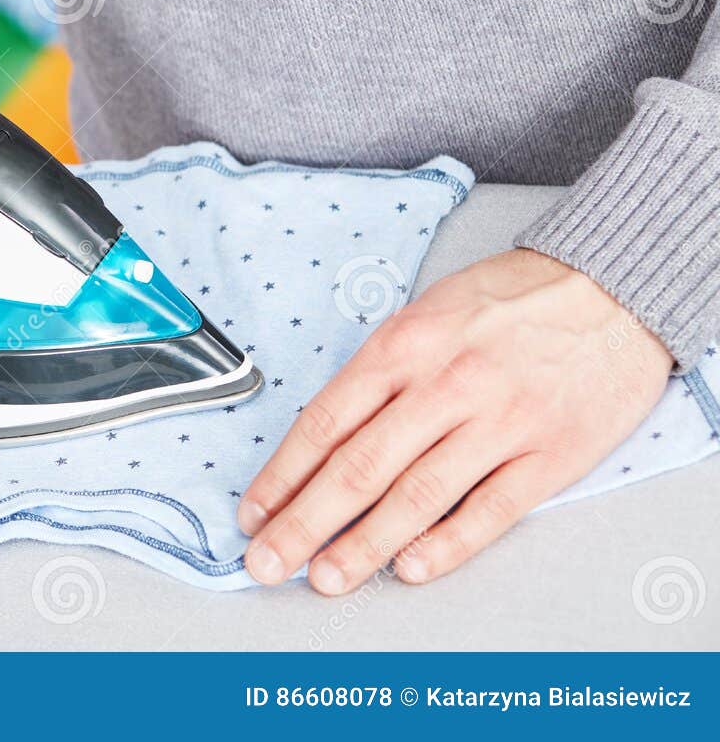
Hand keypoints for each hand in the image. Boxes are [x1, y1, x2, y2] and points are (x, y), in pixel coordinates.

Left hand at [237, 248, 671, 592]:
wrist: (611, 287)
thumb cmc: (507, 301)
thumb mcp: (425, 314)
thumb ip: (379, 374)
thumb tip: (323, 442)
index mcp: (404, 346)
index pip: (325, 422)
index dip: (283, 475)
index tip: (254, 514)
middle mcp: (446, 385)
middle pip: (359, 466)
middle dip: (304, 522)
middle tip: (267, 561)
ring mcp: (500, 422)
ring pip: (417, 496)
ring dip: (363, 544)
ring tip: (326, 577)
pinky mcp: (551, 454)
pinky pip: (490, 510)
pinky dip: (446, 543)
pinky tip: (409, 567)